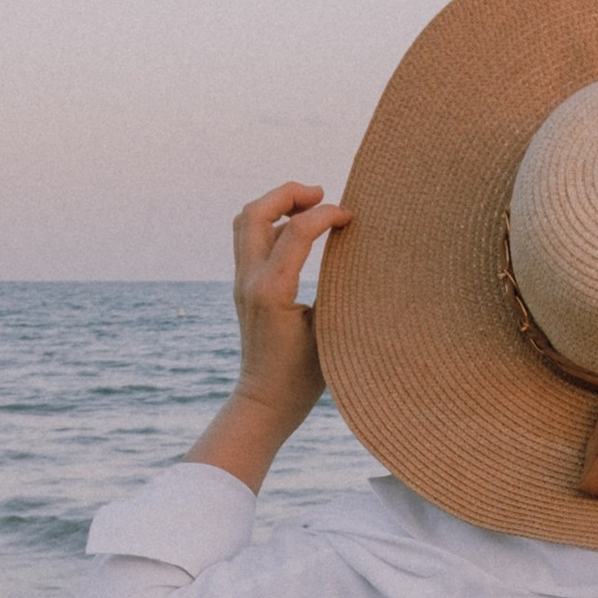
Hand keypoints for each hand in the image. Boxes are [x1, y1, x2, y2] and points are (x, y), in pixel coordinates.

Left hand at [232, 182, 349, 415]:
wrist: (266, 403)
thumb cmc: (303, 378)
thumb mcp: (328, 332)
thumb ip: (336, 289)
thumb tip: (355, 253)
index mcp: (272, 291)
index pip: (296, 231)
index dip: (326, 214)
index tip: (351, 217)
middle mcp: (250, 281)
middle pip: (254, 212)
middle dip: (288, 194)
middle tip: (321, 194)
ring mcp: (242, 283)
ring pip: (245, 221)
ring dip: (276, 205)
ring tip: (310, 205)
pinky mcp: (245, 287)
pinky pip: (250, 240)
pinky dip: (273, 223)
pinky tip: (300, 232)